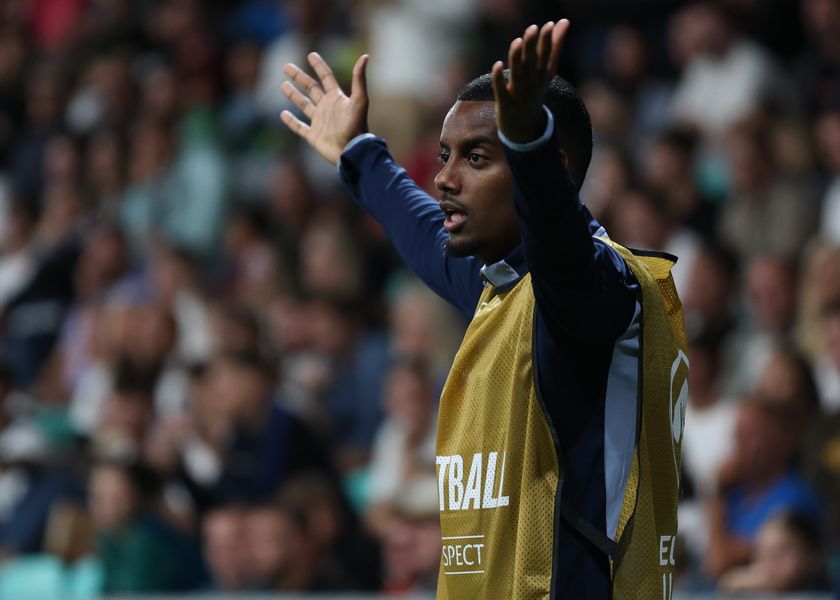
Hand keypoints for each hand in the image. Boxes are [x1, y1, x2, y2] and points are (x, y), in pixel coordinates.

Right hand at [280, 52, 369, 163]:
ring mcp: (319, 122)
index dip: (319, 66)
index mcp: (336, 98)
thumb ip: (359, 79)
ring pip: (304, 105)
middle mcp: (327, 107)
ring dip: (294, 95)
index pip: (326, 78)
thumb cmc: (356, 126)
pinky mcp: (314, 136)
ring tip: (283, 85)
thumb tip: (365, 56)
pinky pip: (299, 127)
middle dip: (299, 77)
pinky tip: (282, 114)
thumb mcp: (360, 100)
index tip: (311, 55)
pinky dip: (291, 122)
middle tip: (286, 67)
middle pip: (311, 88)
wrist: (352, 151)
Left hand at [492, 20, 569, 143]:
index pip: (547, 58)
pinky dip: (499, 80)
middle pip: (532, 66)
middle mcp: (533, 87)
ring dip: (517, 61)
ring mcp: (519, 98)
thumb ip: (554, 47)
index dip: (549, 42)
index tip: (550, 25)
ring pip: (519, 77)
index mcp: (542, 78)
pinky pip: (502, 93)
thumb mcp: (545, 72)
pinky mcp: (505, 107)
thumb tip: (564, 21)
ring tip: (517, 42)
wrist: (525, 131)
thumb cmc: (533, 94)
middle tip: (533, 28)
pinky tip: (497, 65)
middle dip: (533, 48)